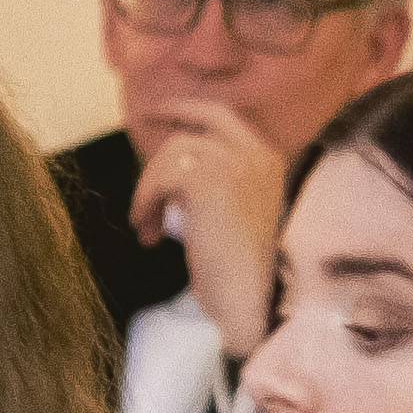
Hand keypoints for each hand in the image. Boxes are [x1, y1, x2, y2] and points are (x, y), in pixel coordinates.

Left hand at [132, 105, 295, 356]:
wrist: (247, 302)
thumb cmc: (238, 271)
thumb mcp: (234, 213)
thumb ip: (218, 182)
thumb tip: (178, 160)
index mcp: (269, 161)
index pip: (225, 118)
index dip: (191, 111)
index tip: (164, 114)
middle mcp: (257, 155)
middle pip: (203, 117)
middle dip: (171, 114)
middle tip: (144, 120)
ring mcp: (235, 164)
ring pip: (174, 151)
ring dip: (149, 187)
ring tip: (146, 226)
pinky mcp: (208, 182)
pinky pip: (160, 176)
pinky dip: (144, 202)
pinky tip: (147, 232)